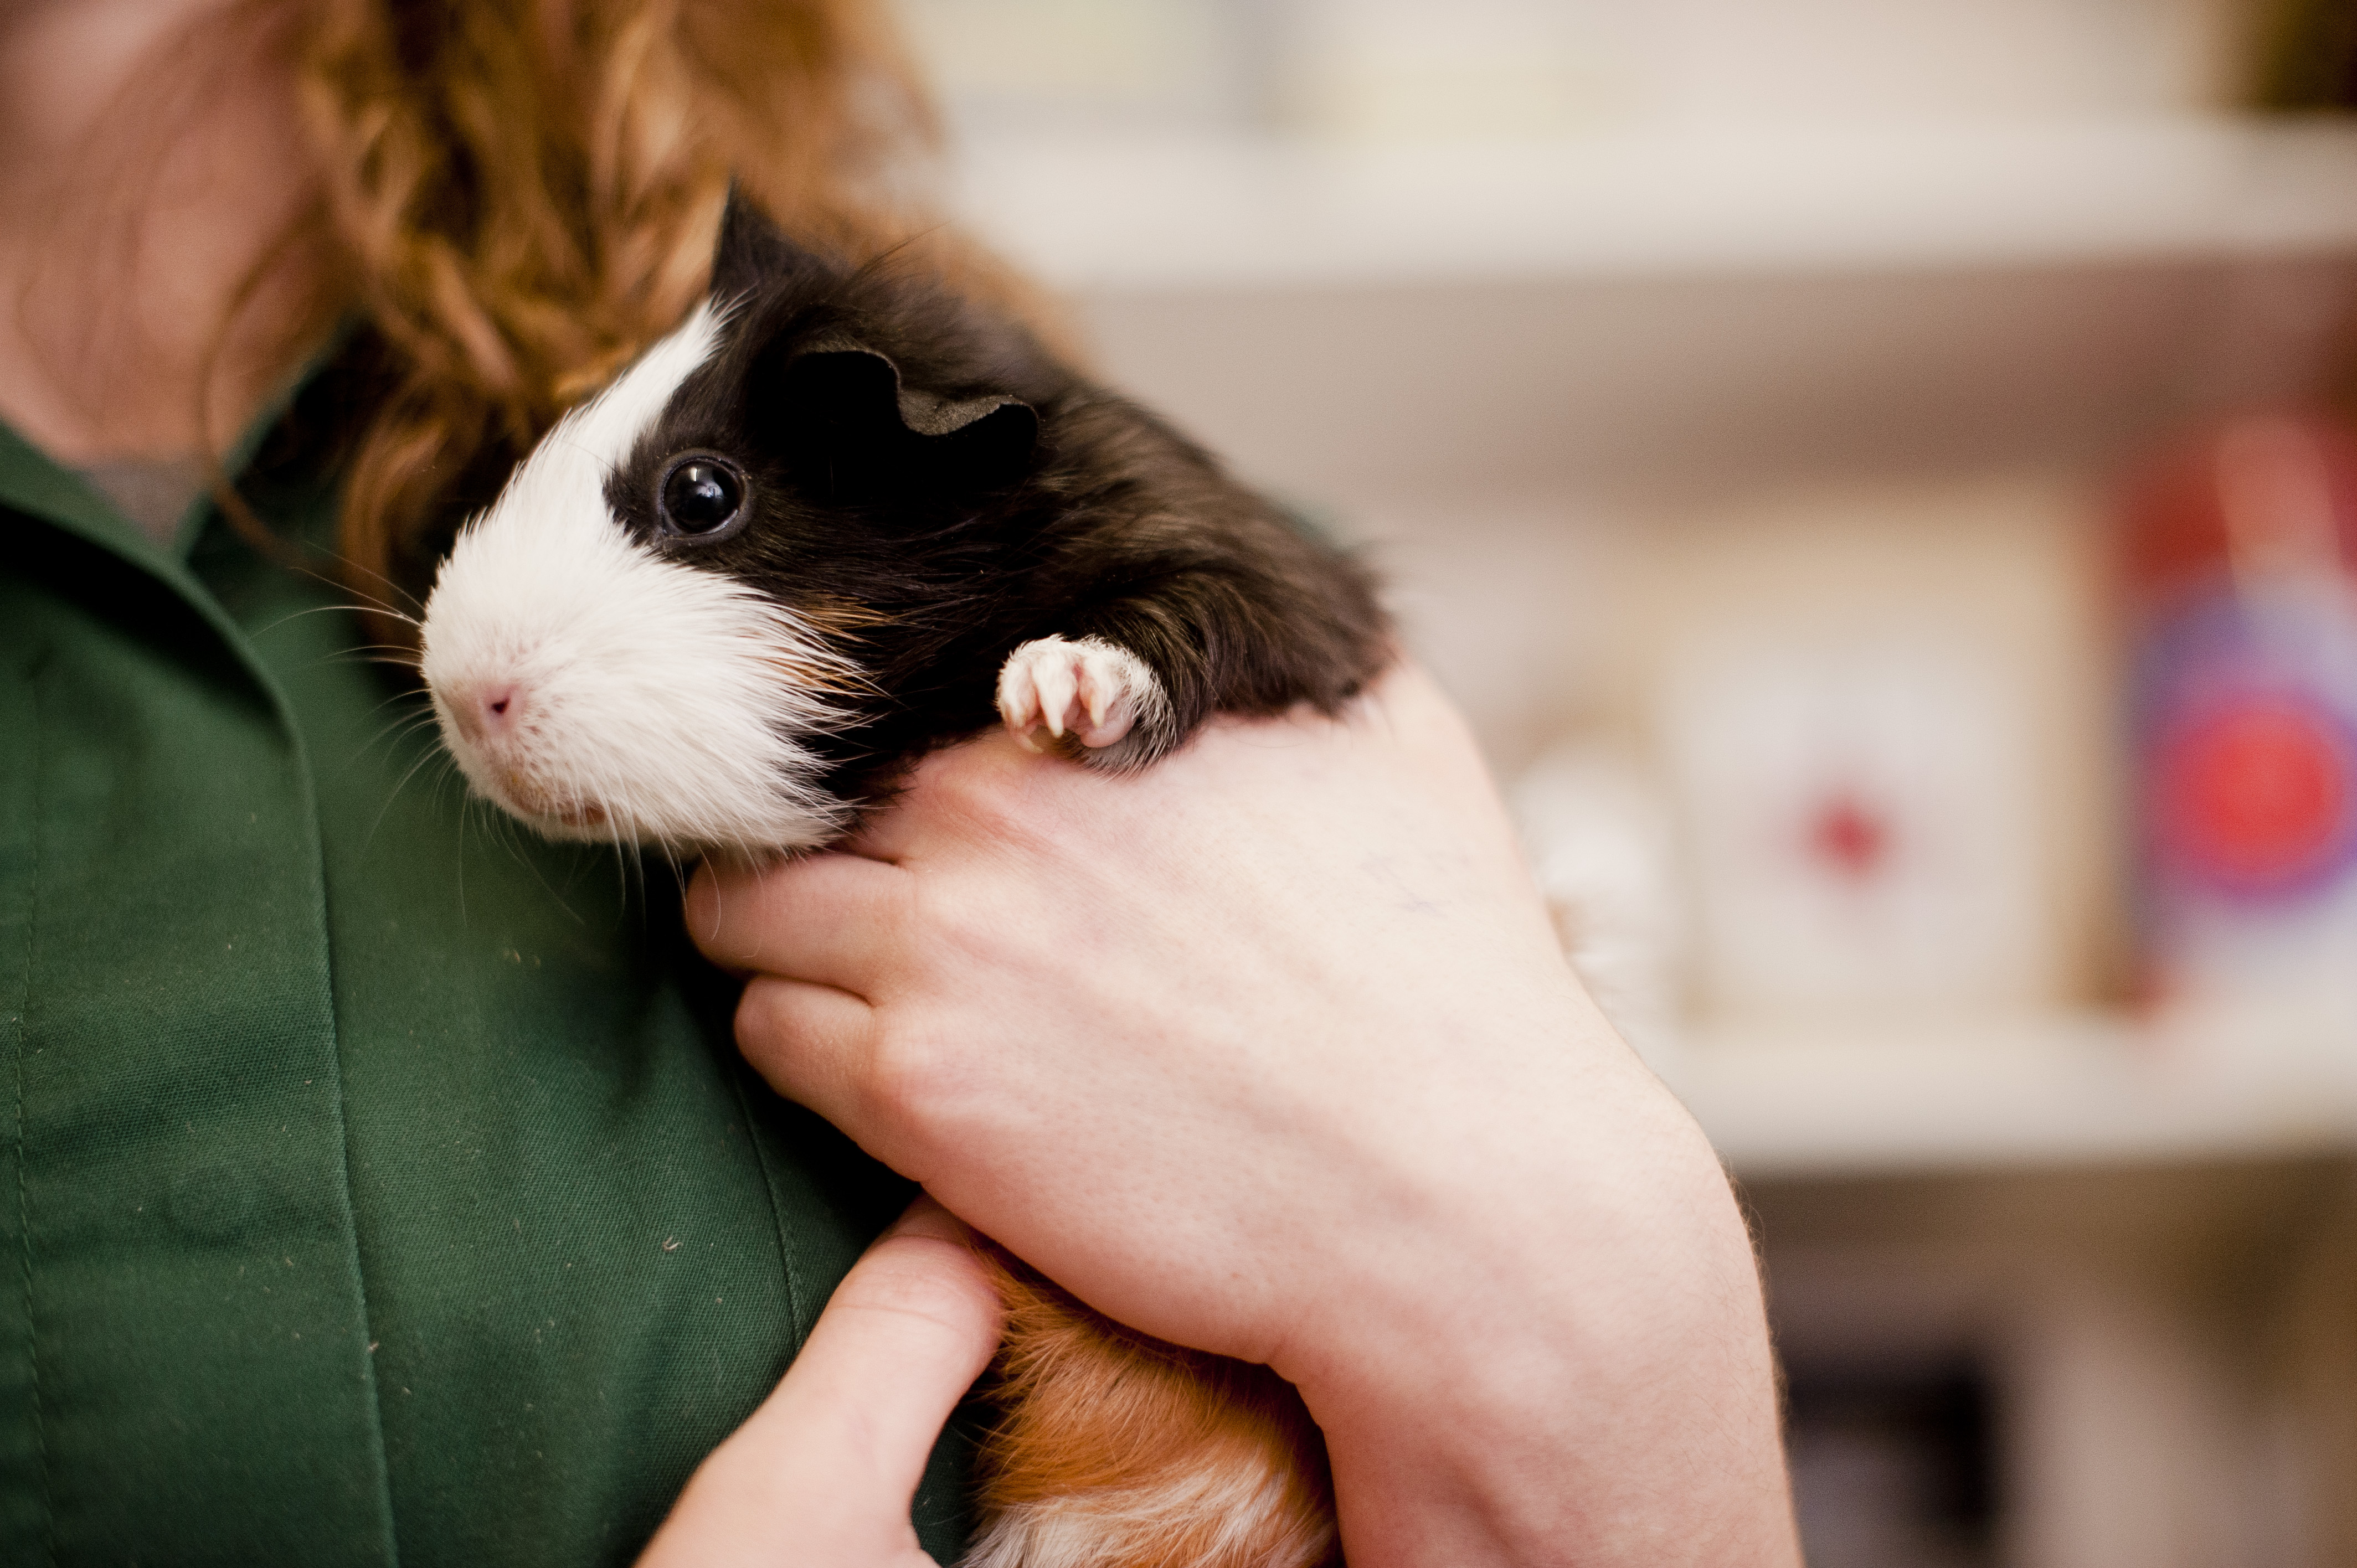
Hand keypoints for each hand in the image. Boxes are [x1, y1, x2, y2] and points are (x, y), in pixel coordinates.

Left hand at [688, 664, 1796, 1566]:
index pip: (889, 704)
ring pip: (745, 915)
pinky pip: (770, 1036)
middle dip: (819, 845)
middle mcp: (988, 811)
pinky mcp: (917, 1095)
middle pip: (794, 800)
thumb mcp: (1394, 745)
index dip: (889, 763)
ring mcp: (938, 952)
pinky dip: (807, 1048)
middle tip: (869, 904)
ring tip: (863, 990)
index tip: (910, 814)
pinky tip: (895, 1073)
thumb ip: (1277, 652)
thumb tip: (1242, 575)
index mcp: (1083, 718)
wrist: (1453, 1189)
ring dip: (787, 944)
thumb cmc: (1440, 973)